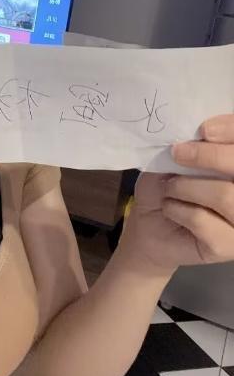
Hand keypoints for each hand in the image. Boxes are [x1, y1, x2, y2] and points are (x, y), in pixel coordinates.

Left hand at [117, 114, 233, 275]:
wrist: (150, 225)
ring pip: (226, 196)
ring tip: (170, 189)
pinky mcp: (228, 246)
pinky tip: (170, 209)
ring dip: (188, 187)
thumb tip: (200, 131)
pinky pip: (204, 221)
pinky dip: (178, 210)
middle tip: (178, 154)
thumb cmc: (167, 186)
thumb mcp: (173, 159)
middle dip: (210, 156)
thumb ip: (192, 145)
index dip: (231, 131)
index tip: (205, 129)